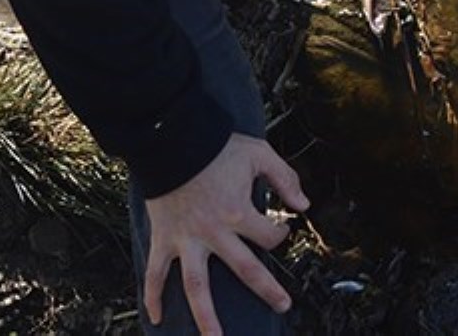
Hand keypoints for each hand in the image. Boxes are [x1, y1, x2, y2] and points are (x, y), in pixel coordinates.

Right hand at [143, 133, 310, 334]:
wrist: (171, 140)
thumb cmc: (216, 146)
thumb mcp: (260, 154)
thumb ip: (285, 178)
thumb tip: (305, 205)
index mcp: (239, 213)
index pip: (271, 237)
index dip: (281, 234)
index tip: (281, 229)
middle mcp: (214, 233)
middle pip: (245, 270)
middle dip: (267, 290)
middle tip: (283, 307)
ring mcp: (186, 240)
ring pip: (197, 287)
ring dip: (206, 317)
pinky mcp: (164, 239)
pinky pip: (155, 273)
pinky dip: (152, 296)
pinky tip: (157, 318)